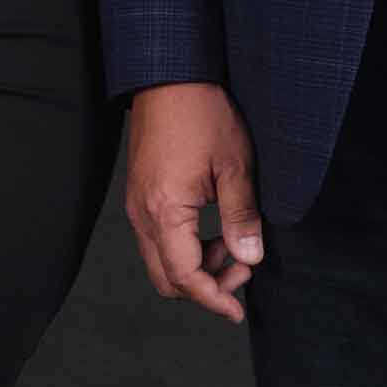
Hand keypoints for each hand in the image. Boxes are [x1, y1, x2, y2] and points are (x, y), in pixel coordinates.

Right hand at [117, 80, 266, 323]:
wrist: (169, 76)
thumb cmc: (202, 114)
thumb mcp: (235, 166)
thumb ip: (241, 217)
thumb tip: (249, 259)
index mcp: (164, 211)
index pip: (185, 276)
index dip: (213, 299)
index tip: (238, 310)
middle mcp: (142, 214)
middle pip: (167, 278)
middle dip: (206, 286)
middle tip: (243, 271)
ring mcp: (137, 205)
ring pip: (161, 260)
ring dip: (197, 267)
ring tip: (234, 246)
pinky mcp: (141, 196)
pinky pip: (158, 240)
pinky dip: (186, 248)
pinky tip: (214, 231)